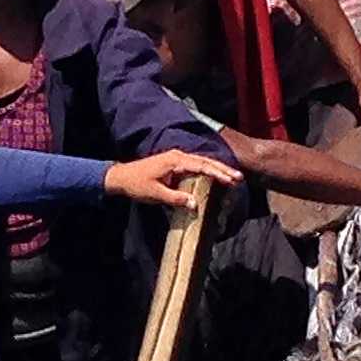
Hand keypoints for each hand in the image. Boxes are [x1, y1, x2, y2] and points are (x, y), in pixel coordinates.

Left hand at [102, 148, 241, 208]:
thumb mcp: (155, 194)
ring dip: (217, 170)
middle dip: (223, 169)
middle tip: (239, 178)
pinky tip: (216, 177)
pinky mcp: (174, 164)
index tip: (231, 179)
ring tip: (232, 178)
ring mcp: (176, 159)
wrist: (121, 177)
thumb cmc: (136, 185)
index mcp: (174, 160)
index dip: (218, 173)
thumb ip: (175, 198)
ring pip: (202, 162)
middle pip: (205, 161)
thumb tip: (195, 204)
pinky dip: (207, 171)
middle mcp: (177, 156)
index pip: (201, 165)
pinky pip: (195, 166)